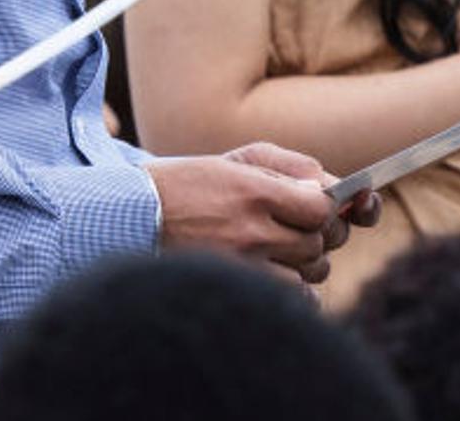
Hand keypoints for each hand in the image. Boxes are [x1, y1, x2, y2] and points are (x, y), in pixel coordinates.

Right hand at [145, 142, 364, 284]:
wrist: (133, 219)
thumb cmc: (188, 185)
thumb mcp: (234, 161)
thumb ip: (286, 170)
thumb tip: (326, 191)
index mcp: (254, 191)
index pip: (322, 207)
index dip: (323, 209)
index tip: (310, 208)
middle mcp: (252, 230)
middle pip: (318, 243)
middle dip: (314, 236)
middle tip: (291, 230)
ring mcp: (243, 265)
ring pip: (309, 273)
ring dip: (302, 264)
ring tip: (276, 251)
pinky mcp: (234, 287)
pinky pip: (290, 298)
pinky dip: (291, 289)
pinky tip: (273, 275)